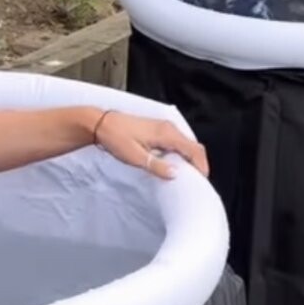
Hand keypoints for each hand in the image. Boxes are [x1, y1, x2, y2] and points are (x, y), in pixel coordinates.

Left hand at [93, 110, 208, 179]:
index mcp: (167, 134)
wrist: (101, 124)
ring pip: (186, 143)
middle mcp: (169, 128)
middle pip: (193, 146)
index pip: (194, 149)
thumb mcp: (135, 157)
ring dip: (190, 158)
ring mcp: (163, 127)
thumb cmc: (116, 138)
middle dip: (198, 162)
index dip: (201, 165)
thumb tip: (176, 174)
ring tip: (188, 174)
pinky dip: (182, 153)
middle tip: (196, 180)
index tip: (202, 180)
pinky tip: (175, 163)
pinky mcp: (157, 129)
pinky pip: (177, 141)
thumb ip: (157, 166)